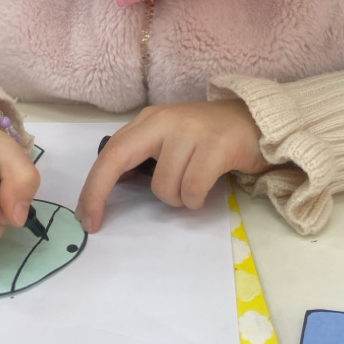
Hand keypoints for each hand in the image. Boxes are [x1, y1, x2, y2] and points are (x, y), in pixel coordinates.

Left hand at [75, 100, 269, 232]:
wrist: (258, 122)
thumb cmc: (211, 139)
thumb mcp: (172, 142)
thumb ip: (145, 158)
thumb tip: (113, 188)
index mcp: (150, 121)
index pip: (111, 152)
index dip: (92, 186)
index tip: (85, 218)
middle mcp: (165, 120)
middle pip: (118, 158)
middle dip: (100, 194)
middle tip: (97, 223)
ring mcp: (191, 130)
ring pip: (163, 186)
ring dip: (177, 199)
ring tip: (193, 186)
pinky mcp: (217, 144)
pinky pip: (193, 189)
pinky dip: (197, 199)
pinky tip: (208, 187)